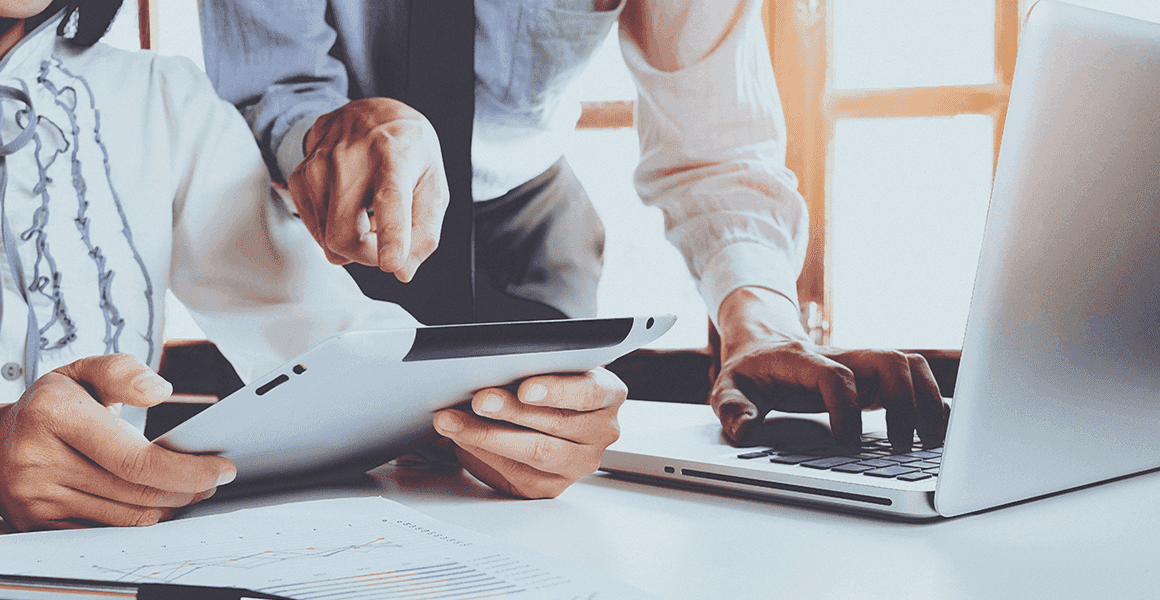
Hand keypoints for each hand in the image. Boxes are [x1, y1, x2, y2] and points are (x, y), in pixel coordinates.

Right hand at [0, 354, 235, 530]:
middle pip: (135, 492)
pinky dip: (138, 521)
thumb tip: (159, 390)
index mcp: (53, 414)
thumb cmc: (53, 404)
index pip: (134, 458)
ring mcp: (34, 497)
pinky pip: (104, 531)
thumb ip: (123, 372)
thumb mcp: (84, 372)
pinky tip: (157, 505)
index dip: (185, 470)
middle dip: (186, 489)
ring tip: (190, 491)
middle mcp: (38, 459)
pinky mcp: (36, 523)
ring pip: (124, 517)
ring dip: (168, 507)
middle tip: (213, 480)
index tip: (221, 468)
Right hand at [287, 97, 448, 281]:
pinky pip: (316, 233)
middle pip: (346, 237)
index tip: (391, 262)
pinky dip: (336, 231)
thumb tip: (403, 271)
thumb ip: (425, 232)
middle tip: (386, 245)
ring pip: (328, 242)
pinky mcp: (300, 178)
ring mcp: (319, 167)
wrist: (369, 113)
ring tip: (369, 215)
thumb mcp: (433, 185)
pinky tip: (350, 209)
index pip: (390, 200)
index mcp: (394, 156)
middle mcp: (351, 158)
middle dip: (368, 256)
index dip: (391, 236)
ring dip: (354, 242)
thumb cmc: (406, 150)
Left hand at [432, 368, 626, 498]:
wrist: (542, 413)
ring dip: (488, 434)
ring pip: (535, 452)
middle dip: (512, 411)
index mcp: (609, 394)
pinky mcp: (552, 486)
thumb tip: (492, 365)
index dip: (556, 390)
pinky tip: (461, 438)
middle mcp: (602, 431)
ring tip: (455, 420)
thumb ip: (533, 364)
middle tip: (479, 400)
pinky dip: (482, 453)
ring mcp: (579, 463)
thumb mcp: (549, 365)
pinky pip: (516, 473)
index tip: (525, 388)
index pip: (589, 391)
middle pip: (557, 424)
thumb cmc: (544, 383)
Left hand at [710, 288, 948, 451]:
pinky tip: (934, 430)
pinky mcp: (872, 377)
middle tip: (898, 445)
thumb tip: (745, 430)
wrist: (763, 344)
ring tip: (927, 441)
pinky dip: (930, 399)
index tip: (847, 442)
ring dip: (927, 400)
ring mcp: (860, 365)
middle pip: (889, 361)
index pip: (836, 375)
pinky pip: (913, 377)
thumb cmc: (749, 371)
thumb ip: (732, 407)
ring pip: (909, 365)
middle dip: (904, 402)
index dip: (847, 408)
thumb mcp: (727, 387)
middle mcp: (840, 356)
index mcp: (802, 360)